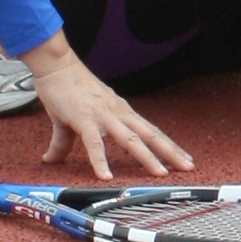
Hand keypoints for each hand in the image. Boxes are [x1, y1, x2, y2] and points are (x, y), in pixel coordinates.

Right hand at [23, 36, 195, 183]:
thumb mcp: (69, 120)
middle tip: (189, 166)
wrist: (55, 65)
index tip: (184, 158)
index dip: (168, 146)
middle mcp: (118, 113)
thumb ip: (64, 143)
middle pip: (150, 135)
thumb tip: (51, 158)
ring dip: (148, 157)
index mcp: (120, 113)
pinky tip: (106, 176)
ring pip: (131, 140)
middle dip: (171, 152)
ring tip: (161, 173)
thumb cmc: (66, 87)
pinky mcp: (84, 119)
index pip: (150, 132)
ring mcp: (104, 116)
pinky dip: (101, 161)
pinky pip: (94, 144)